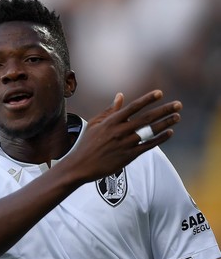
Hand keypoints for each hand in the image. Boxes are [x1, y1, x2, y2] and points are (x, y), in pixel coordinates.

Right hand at [65, 90, 181, 183]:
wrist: (81, 165)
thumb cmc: (87, 143)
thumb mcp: (95, 124)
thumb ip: (110, 110)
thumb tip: (120, 95)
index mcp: (111, 121)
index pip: (133, 107)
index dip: (147, 100)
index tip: (160, 93)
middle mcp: (119, 131)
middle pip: (146, 118)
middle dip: (164, 110)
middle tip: (178, 104)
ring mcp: (125, 144)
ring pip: (150, 132)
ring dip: (165, 123)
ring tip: (177, 117)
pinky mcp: (128, 156)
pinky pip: (148, 146)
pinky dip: (160, 139)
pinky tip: (169, 133)